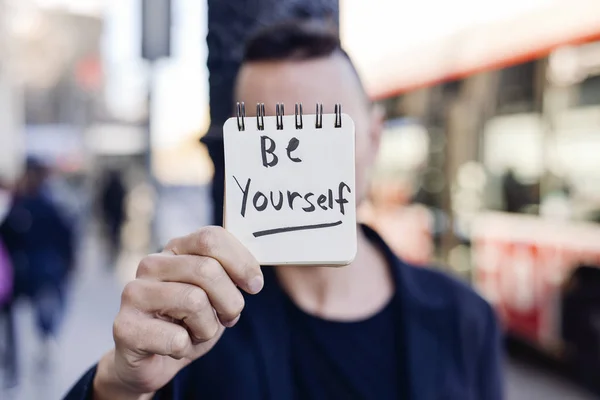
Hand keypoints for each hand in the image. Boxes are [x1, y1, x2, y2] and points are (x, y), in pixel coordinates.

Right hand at [93, 226, 262, 398]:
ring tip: (196, 332)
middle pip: (207, 270)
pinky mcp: (124, 326)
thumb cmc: (189, 321)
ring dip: (208, 328)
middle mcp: (151, 264)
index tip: (255, 286)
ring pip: (194, 301)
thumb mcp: (217, 294)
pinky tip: (174, 347)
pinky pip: (176, 339)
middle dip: (230, 301)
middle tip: (228, 318)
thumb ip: (232, 275)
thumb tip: (254, 277)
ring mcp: (134, 293)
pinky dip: (186, 349)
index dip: (241, 262)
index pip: (211, 238)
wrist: (152, 359)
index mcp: (176, 248)